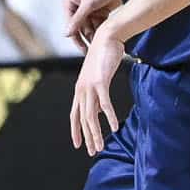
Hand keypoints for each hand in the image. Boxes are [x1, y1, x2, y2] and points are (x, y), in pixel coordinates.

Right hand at [64, 0, 119, 47]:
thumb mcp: (88, 3)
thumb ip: (77, 20)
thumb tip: (66, 34)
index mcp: (70, 2)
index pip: (72, 25)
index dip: (77, 38)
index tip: (83, 49)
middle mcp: (78, 6)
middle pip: (81, 28)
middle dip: (88, 37)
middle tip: (94, 49)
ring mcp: (90, 9)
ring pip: (91, 27)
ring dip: (96, 35)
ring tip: (102, 42)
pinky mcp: (101, 11)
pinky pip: (99, 24)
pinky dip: (103, 30)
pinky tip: (107, 36)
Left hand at [69, 19, 125, 152]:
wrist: (107, 38)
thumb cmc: (104, 56)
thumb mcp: (99, 78)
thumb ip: (98, 93)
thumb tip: (101, 108)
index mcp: (80, 90)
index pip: (75, 115)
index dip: (76, 131)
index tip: (79, 144)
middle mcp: (82, 90)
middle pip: (83, 119)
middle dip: (88, 137)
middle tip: (93, 151)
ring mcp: (90, 87)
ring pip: (91, 116)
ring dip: (96, 133)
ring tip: (101, 146)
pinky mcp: (100, 82)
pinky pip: (105, 104)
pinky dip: (109, 117)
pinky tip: (114, 127)